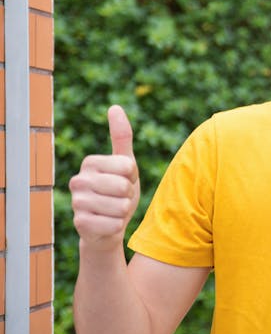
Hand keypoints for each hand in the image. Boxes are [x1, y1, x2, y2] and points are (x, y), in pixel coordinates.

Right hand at [69, 106, 140, 251]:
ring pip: (121, 207)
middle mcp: (78, 180)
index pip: (127, 166)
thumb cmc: (118, 192)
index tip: (123, 181)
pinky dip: (117, 226)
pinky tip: (107, 225)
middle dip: (129, 196)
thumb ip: (122, 137)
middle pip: (123, 186)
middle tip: (119, 198)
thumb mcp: (126, 164)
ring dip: (124, 212)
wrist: (108, 226)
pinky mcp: (79, 224)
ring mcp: (76, 202)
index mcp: (90, 162)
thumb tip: (115, 107)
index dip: (132, 177)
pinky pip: (114, 224)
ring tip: (113, 211)